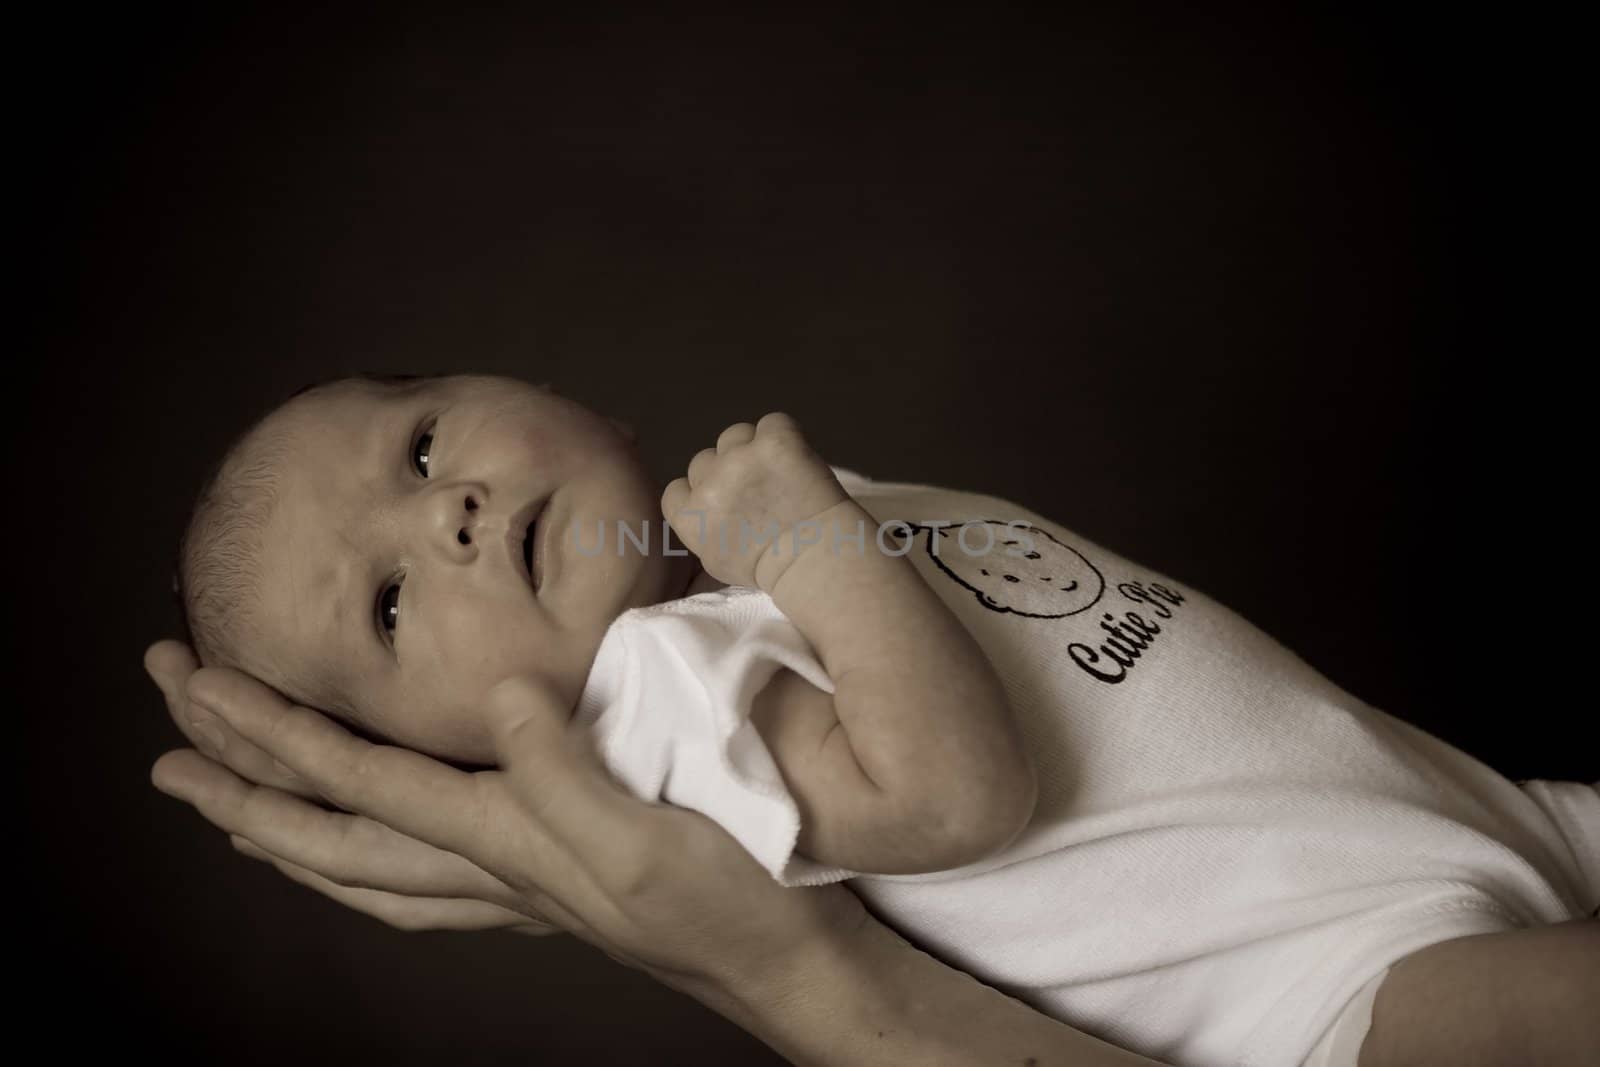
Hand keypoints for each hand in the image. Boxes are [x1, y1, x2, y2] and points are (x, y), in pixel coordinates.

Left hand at [146, 641, 867, 995]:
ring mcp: (507, 883)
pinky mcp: (541, 883)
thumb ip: (564, 769)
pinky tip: (364, 848)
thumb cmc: (724, 900)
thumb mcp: (646, 834)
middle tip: (164, 734)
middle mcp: (484, 866)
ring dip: (279, 829)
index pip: (354, 779)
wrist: (778, 960)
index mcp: (500, 839)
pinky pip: (411, 881)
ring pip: (358, 865)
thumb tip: (497, 698)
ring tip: (224, 804)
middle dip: (236, 782)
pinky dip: (358, 861)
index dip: (268, 732)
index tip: (196, 684)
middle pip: (327, 830)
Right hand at [661, 412, 848, 592]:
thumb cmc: (770, 570)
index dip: (702, 492)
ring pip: (734, 436)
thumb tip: (705, 514)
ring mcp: (740, 458)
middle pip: (705, 460)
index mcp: (690, 516)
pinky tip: (796, 458)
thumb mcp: (717, 562)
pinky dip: (784, 436)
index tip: (727, 504)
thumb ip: (702, 532)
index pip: (677, 489)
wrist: (813, 559)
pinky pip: (773, 423)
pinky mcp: (773, 441)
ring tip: (778, 472)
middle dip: (726, 472)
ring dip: (751, 448)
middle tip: (759, 491)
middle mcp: (708, 483)